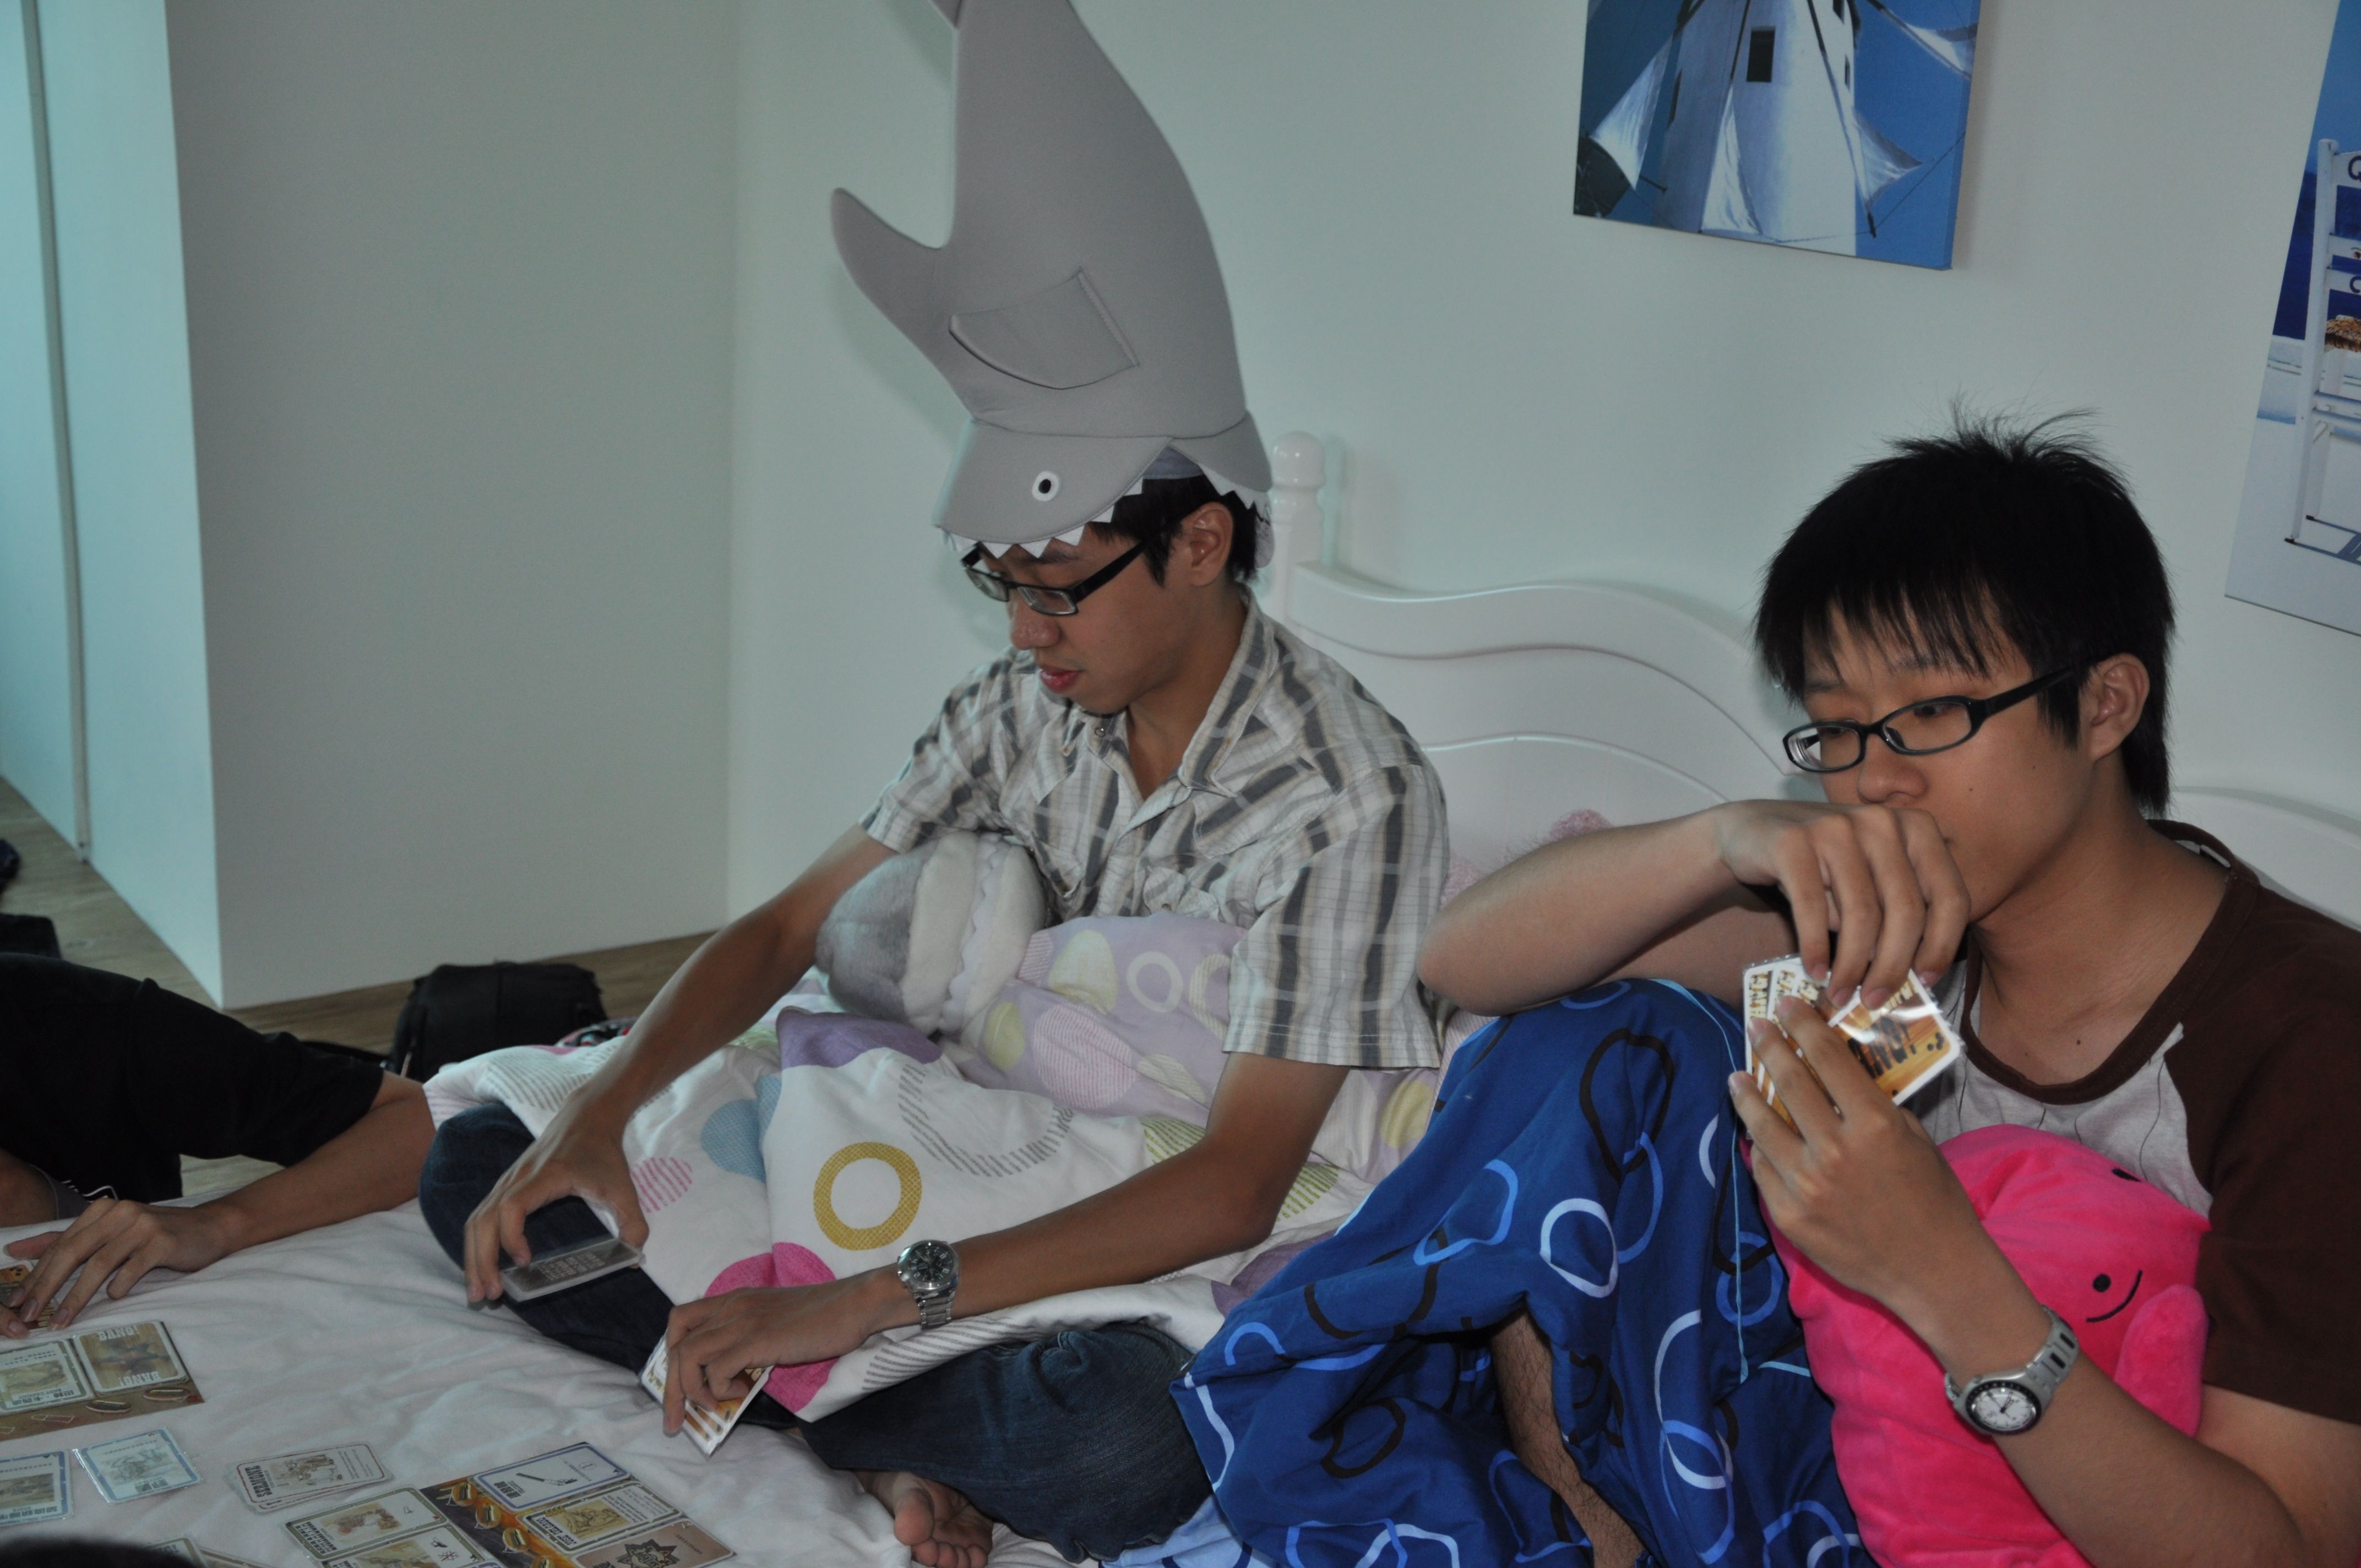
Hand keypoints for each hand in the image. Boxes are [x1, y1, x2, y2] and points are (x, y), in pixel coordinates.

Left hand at [3, 1199, 236, 1334]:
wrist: (211, 1228)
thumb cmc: (157, 1236)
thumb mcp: (111, 1233)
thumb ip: (67, 1239)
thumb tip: (15, 1250)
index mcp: (103, 1210)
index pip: (60, 1244)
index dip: (36, 1274)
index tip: (17, 1303)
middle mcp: (120, 1213)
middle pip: (73, 1252)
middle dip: (47, 1287)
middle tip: (29, 1316)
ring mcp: (142, 1225)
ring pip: (98, 1263)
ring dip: (75, 1297)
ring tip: (61, 1321)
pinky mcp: (163, 1241)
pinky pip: (132, 1268)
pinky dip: (118, 1287)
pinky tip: (112, 1298)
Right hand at [461, 1100, 646, 1303]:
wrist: (587, 1116)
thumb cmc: (602, 1152)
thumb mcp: (623, 1186)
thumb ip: (632, 1220)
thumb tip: (633, 1258)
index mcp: (544, 1176)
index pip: (512, 1206)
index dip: (511, 1236)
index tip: (525, 1262)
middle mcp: (517, 1178)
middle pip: (483, 1219)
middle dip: (481, 1259)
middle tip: (489, 1295)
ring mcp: (507, 1181)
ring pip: (477, 1220)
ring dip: (474, 1256)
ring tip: (479, 1289)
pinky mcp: (506, 1185)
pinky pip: (482, 1216)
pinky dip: (477, 1243)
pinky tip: (483, 1266)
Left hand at [660, 1274, 895, 1432]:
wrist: (853, 1304)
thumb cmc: (823, 1316)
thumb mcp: (774, 1320)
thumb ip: (750, 1337)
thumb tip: (733, 1375)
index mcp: (734, 1300)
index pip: (681, 1320)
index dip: (671, 1354)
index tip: (679, 1385)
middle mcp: (730, 1306)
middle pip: (676, 1343)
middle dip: (671, 1387)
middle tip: (674, 1419)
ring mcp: (741, 1321)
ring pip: (687, 1356)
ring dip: (690, 1391)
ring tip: (712, 1407)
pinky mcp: (756, 1340)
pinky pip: (717, 1370)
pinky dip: (721, 1390)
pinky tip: (742, 1395)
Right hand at [1710, 799, 1969, 1004]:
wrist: (1749, 829)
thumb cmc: (1823, 863)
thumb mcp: (1873, 877)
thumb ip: (1898, 910)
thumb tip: (1914, 974)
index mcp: (1917, 827)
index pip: (1949, 895)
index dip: (1943, 944)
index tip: (1926, 980)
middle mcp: (1881, 822)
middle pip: (1905, 910)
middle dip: (1892, 965)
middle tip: (1876, 1001)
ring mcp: (1836, 827)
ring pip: (1860, 914)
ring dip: (1851, 965)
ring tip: (1842, 994)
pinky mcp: (1793, 842)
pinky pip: (1812, 907)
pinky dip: (1815, 947)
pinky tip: (1815, 971)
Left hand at [1728, 997, 2002, 1321]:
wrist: (1932, 1268)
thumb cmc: (1932, 1198)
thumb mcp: (1912, 1137)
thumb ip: (1871, 1104)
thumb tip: (1832, 1072)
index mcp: (1872, 1123)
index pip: (1826, 1057)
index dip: (1802, 1024)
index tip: (1786, 1005)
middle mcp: (1833, 1149)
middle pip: (1788, 1081)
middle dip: (1769, 1046)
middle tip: (1756, 1026)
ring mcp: (1805, 1184)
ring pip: (1761, 1125)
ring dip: (1746, 1095)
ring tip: (1736, 1078)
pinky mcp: (1788, 1215)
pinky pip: (1763, 1170)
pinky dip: (1758, 1147)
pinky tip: (1753, 1133)